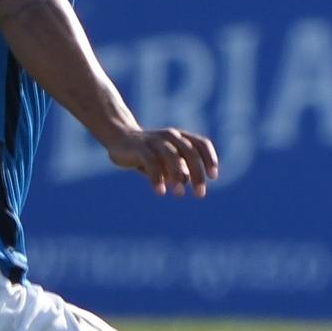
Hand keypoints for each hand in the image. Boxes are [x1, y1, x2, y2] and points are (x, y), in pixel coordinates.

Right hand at [105, 125, 219, 196]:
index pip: (201, 144)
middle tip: (200, 194)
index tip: (213, 177)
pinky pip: (151, 161)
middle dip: (198, 174)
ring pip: (172, 156)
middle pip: (190, 152)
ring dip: (178, 176)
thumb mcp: (166, 162)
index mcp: (180, 137)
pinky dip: (157, 177)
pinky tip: (160, 192)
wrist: (119, 138)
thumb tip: (188, 180)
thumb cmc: (149, 153)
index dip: (209, 159)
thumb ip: (179, 170)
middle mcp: (170, 136)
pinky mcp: (139, 147)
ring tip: (180, 194)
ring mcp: (155, 140)